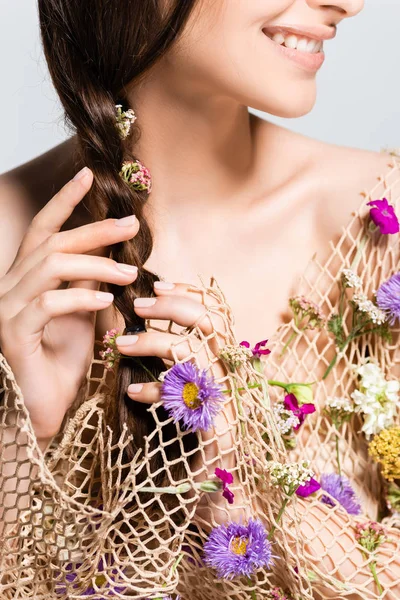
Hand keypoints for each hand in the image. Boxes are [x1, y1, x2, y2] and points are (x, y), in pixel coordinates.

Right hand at [0, 168, 138, 441]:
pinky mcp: (12, 333)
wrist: (43, 410)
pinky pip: (48, 303)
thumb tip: (111, 255)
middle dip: (94, 231)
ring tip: (129, 275)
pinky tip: (107, 302)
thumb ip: (88, 283)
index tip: (87, 174)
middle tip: (132, 226)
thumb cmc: (62, 362)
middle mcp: (10, 286)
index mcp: (25, 279)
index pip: (42, 229)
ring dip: (96, 266)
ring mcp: (7, 308)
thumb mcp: (83, 315)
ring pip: (51, 267)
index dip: (63, 200)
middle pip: (52, 242)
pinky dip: (81, 298)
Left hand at [115, 282, 247, 520]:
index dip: (190, 293)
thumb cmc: (202, 448)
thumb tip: (149, 333)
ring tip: (120, 345)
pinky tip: (133, 392)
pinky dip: (156, 390)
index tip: (158, 284)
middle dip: (172, 306)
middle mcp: (235, 379)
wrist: (227, 504)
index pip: (218, 314)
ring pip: (195, 353)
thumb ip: (181, 367)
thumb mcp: (193, 398)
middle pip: (211, 323)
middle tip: (137, 305)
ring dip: (155, 342)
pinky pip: (185, 399)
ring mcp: (228, 404)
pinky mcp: (217, 431)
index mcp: (229, 366)